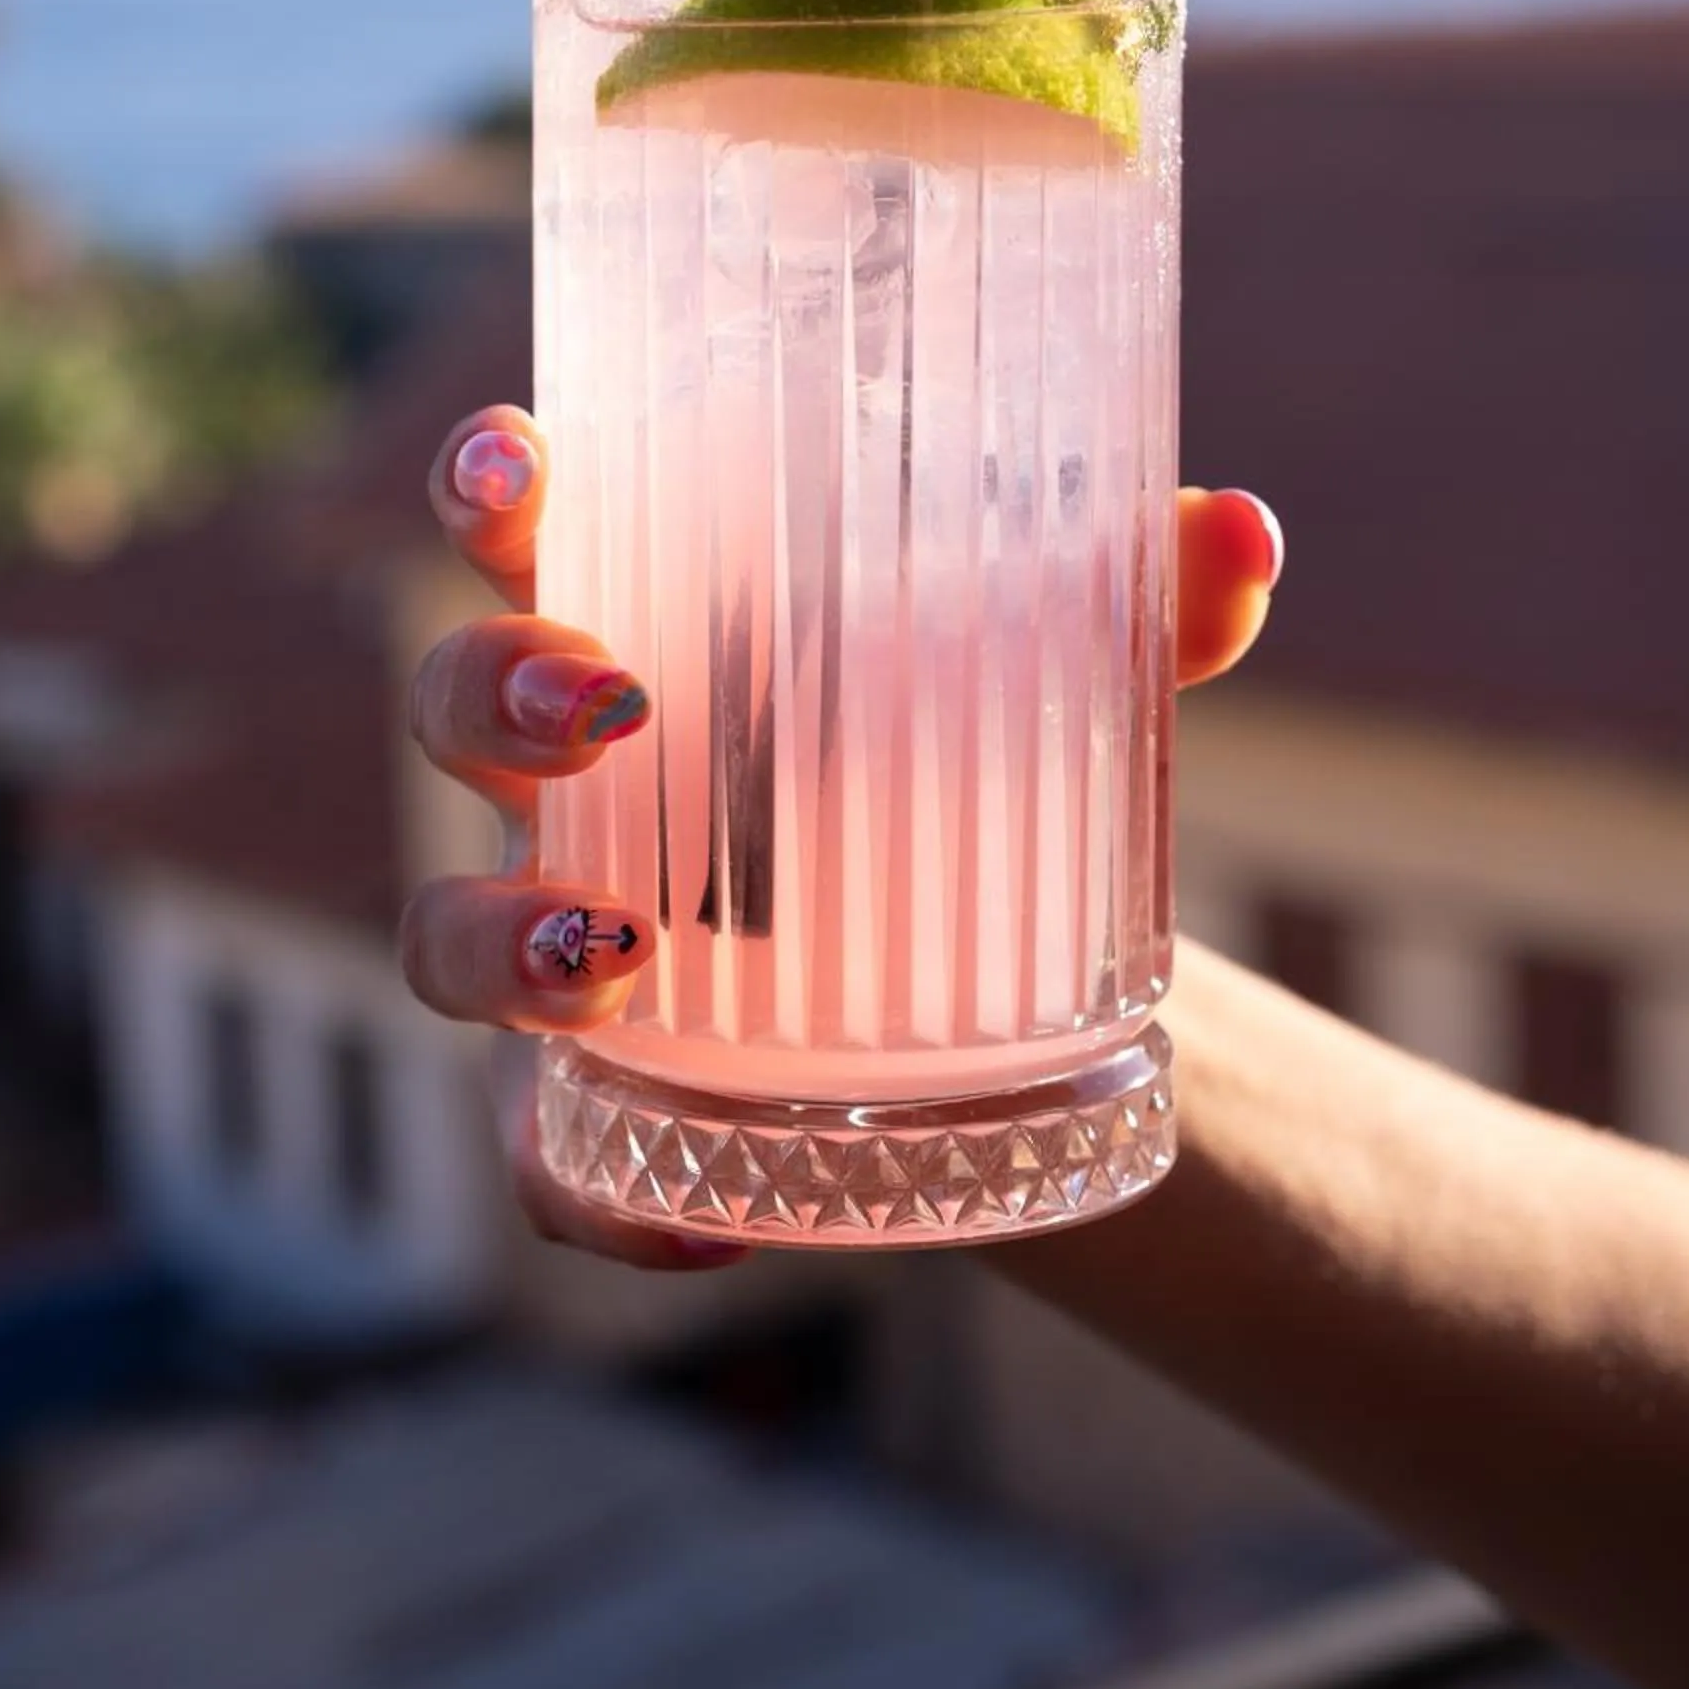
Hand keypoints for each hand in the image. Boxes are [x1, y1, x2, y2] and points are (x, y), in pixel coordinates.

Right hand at [401, 403, 1283, 1270]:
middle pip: (450, 706)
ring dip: (499, 941)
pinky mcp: (591, 1109)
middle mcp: (567, 780)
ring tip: (614, 964)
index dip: (489, 480)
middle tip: (603, 706)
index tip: (520, 456)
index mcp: (649, 630)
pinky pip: (547, 1164)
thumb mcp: (1051, 690)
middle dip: (492, 692)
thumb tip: (1246, 534)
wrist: (972, 988)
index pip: (526, 528)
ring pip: (442, 934)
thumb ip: (1139, 608)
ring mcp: (560, 943)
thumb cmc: (950, 778)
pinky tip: (708, 1231)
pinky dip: (609, 1204)